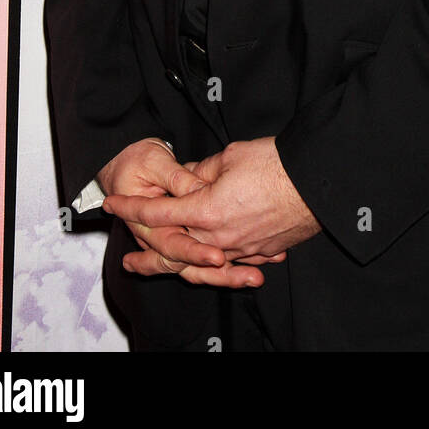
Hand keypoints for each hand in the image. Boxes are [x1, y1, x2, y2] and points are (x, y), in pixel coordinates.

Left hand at [103, 136, 320, 264]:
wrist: (317, 183)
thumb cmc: (275, 164)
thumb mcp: (230, 157)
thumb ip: (201, 172)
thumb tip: (187, 179)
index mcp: (206, 211)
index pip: (159, 211)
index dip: (132, 207)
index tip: (112, 204)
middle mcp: (219, 238)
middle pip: (175, 249)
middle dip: (147, 254)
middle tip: (128, 262)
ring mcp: (240, 249)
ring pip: (202, 263)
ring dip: (179, 266)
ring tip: (163, 271)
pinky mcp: (260, 252)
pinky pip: (231, 263)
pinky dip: (217, 265)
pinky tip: (211, 264)